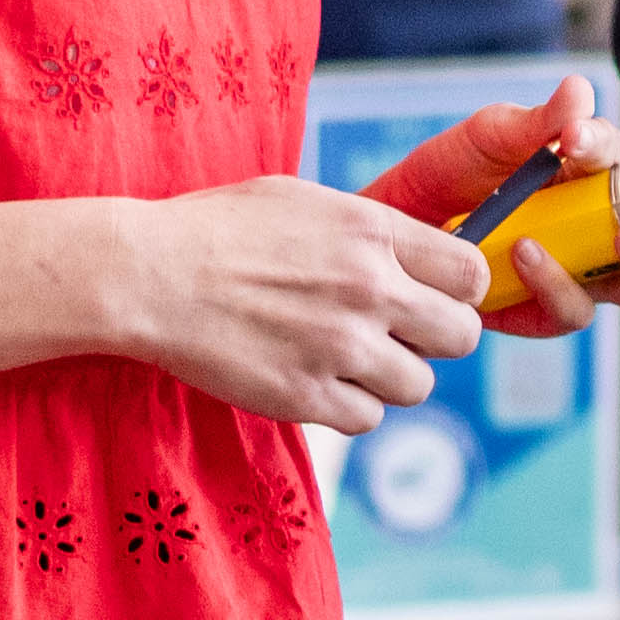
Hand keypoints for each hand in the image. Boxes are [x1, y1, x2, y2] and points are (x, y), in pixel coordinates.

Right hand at [106, 174, 488, 433]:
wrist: (147, 274)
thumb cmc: (216, 229)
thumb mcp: (305, 201)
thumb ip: (369, 230)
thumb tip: (417, 254)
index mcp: (372, 232)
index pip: (473, 274)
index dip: (460, 291)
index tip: (434, 296)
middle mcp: (368, 288)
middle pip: (462, 336)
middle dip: (436, 338)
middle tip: (398, 334)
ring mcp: (339, 346)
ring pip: (418, 385)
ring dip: (389, 377)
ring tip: (345, 357)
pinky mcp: (305, 396)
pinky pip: (367, 419)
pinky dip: (348, 406)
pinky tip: (315, 380)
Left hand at [365, 77, 619, 333]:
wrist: (394, 228)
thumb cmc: (451, 174)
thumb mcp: (488, 138)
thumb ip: (536, 121)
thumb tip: (580, 92)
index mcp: (608, 177)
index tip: (573, 142)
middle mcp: (612, 227)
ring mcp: (588, 275)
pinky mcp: (553, 312)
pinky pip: (578, 309)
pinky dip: (557, 282)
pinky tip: (522, 253)